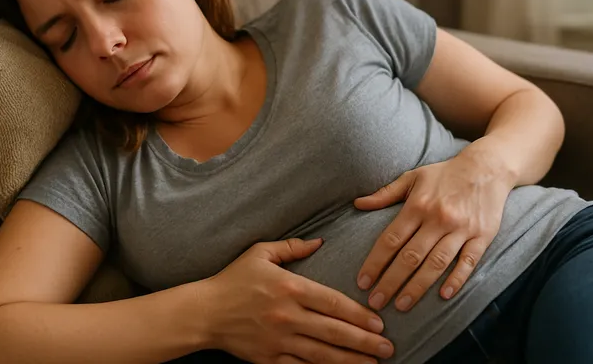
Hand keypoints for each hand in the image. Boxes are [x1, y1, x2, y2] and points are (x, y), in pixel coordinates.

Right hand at [199, 238, 393, 362]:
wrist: (204, 312)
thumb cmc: (233, 279)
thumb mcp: (260, 253)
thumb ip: (292, 247)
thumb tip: (320, 241)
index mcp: (290, 287)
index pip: (333, 303)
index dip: (359, 314)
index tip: (378, 322)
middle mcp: (288, 316)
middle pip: (335, 331)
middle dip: (365, 342)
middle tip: (388, 348)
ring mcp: (279, 340)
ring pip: (323, 354)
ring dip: (351, 360)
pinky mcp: (269, 359)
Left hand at [353, 151, 512, 312]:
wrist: (487, 167)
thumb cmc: (444, 174)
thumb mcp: (412, 177)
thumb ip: (385, 194)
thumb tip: (357, 204)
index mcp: (418, 205)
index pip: (391, 239)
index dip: (375, 263)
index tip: (362, 282)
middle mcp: (438, 219)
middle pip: (410, 256)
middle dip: (390, 282)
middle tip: (375, 302)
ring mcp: (461, 229)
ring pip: (436, 263)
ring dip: (418, 287)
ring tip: (401, 305)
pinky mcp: (482, 236)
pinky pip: (468, 262)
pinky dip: (456, 279)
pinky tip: (443, 296)